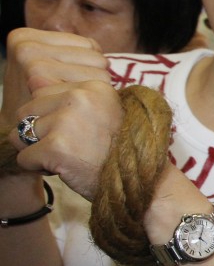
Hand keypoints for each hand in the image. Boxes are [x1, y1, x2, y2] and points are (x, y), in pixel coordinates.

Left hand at [4, 28, 118, 200]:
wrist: (140, 183)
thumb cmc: (120, 152)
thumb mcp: (104, 112)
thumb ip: (73, 98)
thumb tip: (31, 82)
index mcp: (94, 86)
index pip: (43, 92)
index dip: (51, 117)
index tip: (75, 132)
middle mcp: (80, 97)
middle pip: (27, 111)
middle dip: (38, 133)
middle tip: (68, 147)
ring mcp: (67, 121)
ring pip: (21, 134)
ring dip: (37, 151)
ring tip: (67, 157)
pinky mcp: (57, 146)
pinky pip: (24, 158)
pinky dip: (37, 168)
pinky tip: (63, 169)